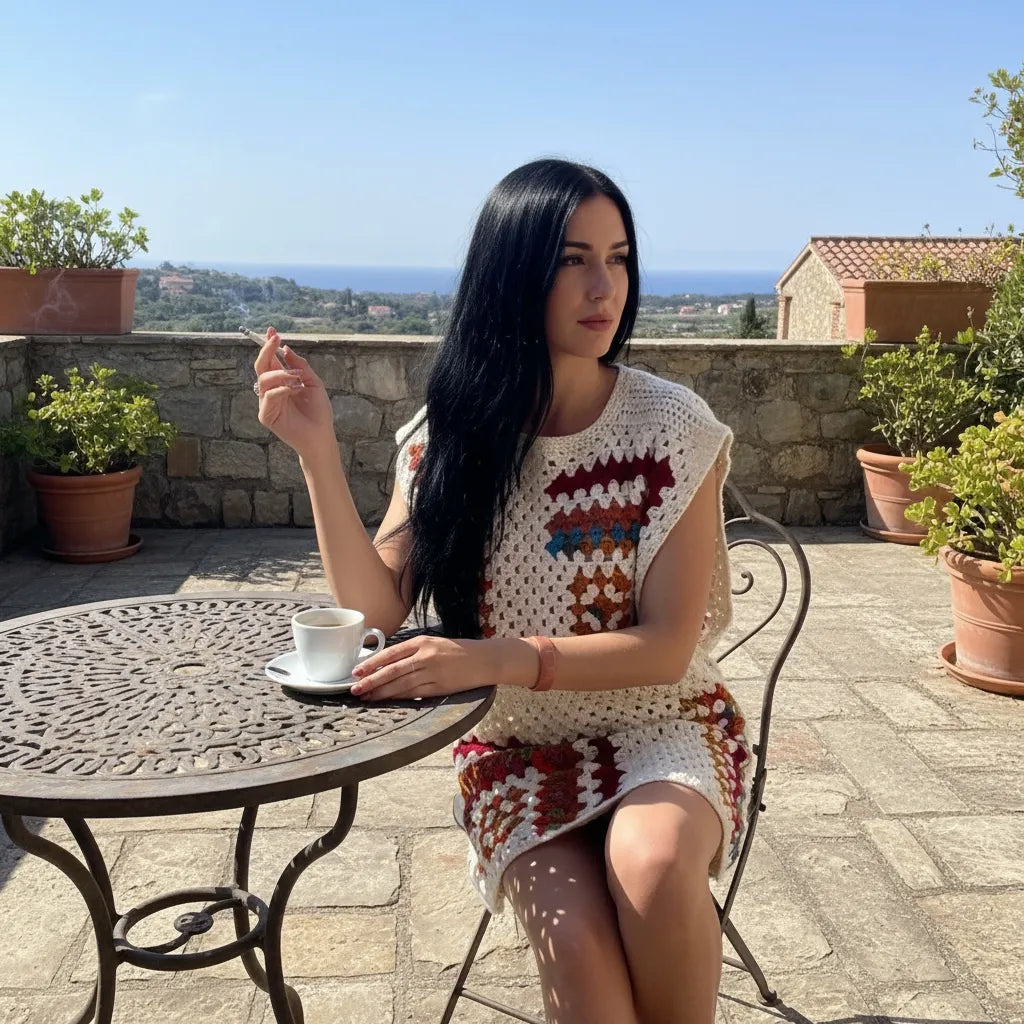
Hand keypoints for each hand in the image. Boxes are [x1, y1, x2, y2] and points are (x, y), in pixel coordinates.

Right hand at [253, 327, 334, 456]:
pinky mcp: (266, 415)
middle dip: (267, 350)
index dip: (269, 345)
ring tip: (298, 378)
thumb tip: (286, 349)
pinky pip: (269, 396)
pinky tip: (295, 389)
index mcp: (282, 381)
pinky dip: (282, 389)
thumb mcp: (313, 383)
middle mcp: (272, 389)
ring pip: (264, 379)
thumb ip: (300, 366)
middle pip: (261, 366)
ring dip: (281, 373)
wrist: (321, 434)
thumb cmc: (318, 411)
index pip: (271, 360)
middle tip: (276, 339)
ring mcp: (267, 402)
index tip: (272, 331)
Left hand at [350, 634, 494, 699]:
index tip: (356, 672)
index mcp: (422, 642)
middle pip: (392, 670)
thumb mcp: (434, 644)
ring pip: (401, 684)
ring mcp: (432, 672)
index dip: (371, 663)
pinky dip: (399, 698)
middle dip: (371, 681)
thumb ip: (412, 652)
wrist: (484, 659)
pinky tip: (387, 701)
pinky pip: (414, 694)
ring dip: (381, 692)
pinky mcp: (440, 687)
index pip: (390, 654)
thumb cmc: (457, 651)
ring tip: (366, 698)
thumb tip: (386, 665)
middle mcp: (425, 656)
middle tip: (355, 689)